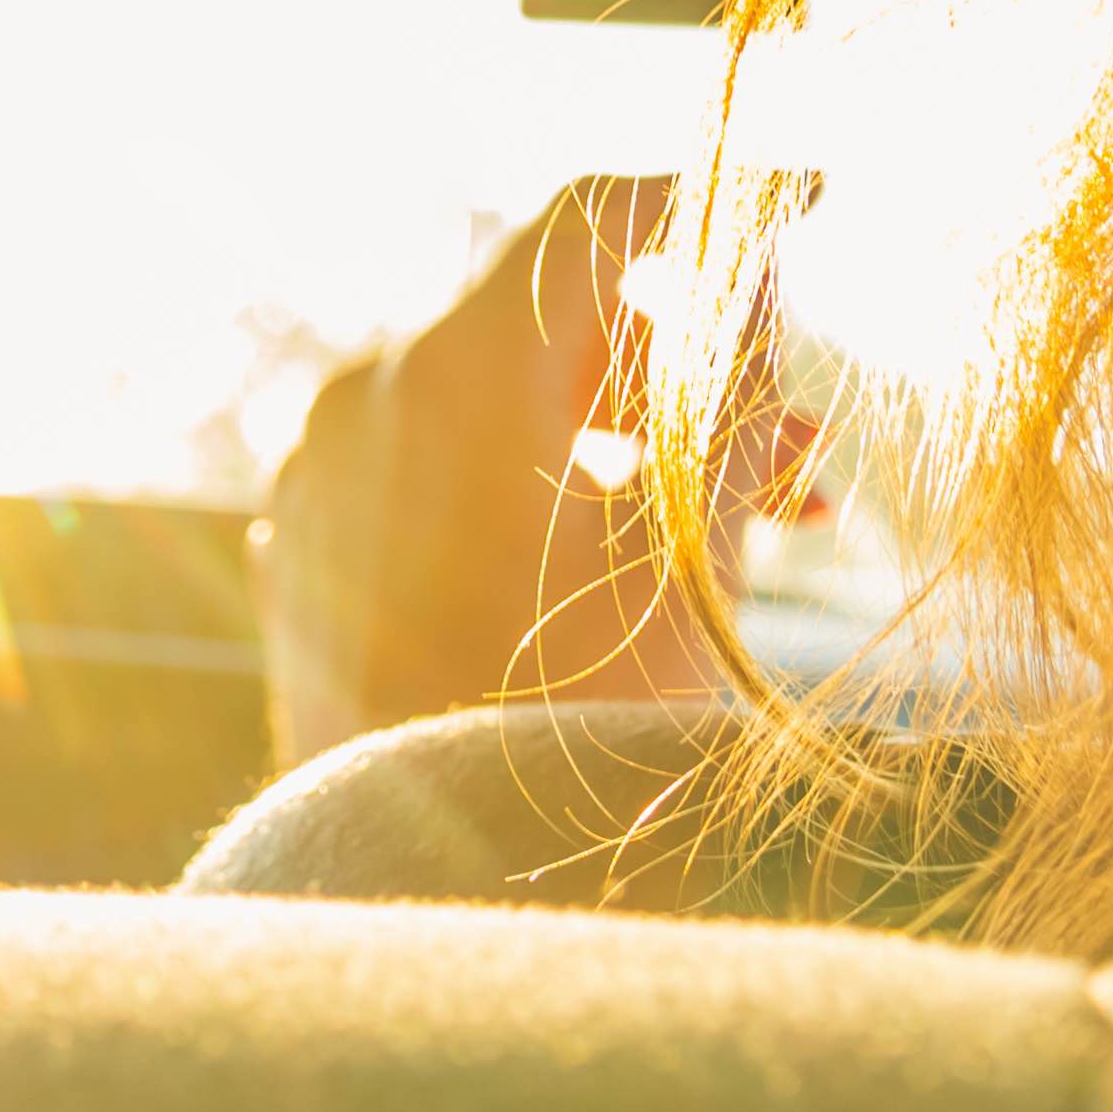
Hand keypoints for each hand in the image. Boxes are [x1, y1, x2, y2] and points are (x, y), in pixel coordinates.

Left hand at [258, 174, 807, 754]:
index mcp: (454, 371)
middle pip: (542, 323)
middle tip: (802, 437)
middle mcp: (363, 401)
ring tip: (743, 523)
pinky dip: (529, 495)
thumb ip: (728, 414)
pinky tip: (619, 567)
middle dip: (683, 360)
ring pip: (489, 411)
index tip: (805, 210)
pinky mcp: (307, 566)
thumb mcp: (690, 564)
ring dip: (616, 440)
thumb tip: (757, 306)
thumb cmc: (571, 737)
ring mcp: (320, 485)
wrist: (422, 906)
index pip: (594, 220)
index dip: (712, 204)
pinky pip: (429, 486)